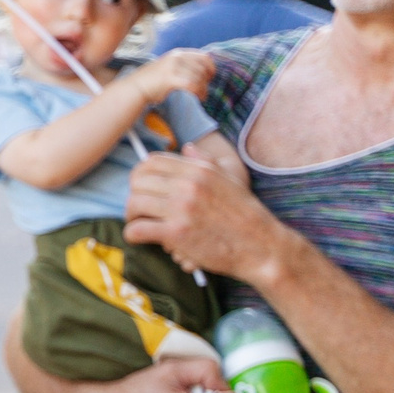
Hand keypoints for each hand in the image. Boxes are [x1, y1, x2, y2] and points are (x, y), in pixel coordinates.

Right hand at [124, 48, 215, 106]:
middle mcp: (176, 57)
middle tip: (206, 89)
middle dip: (207, 80)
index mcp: (178, 53)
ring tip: (203, 95)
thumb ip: (183, 64)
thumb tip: (202, 70)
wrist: (135, 87)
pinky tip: (199, 97)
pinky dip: (199, 92)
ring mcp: (173, 67)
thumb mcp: (169, 65)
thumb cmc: (153, 79)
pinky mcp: (170, 79)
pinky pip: (192, 85)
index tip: (211, 76)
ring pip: (198, 77)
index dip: (211, 67)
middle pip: (202, 68)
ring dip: (204, 88)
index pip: (203, 56)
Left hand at [127, 147, 289, 283]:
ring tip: (141, 223)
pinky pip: (136, 229)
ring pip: (133, 203)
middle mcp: (188, 185)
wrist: (261, 246)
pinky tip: (141, 238)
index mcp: (199, 171)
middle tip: (140, 209)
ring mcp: (181, 208)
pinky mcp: (176, 233)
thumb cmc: (245, 216)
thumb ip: (205, 163)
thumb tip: (187, 146)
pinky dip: (132, 235)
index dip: (141, 175)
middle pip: (138, 181)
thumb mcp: (229, 181)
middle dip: (134, 195)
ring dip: (132, 216)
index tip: (143, 189)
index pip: (152, 162)